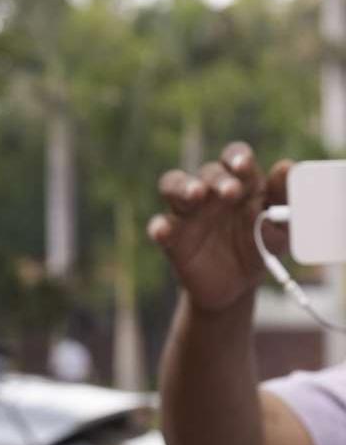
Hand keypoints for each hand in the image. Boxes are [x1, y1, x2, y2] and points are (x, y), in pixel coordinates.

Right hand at [148, 142, 291, 313]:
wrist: (237, 286)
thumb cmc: (260, 247)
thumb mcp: (282, 228)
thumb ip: (286, 198)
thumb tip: (285, 167)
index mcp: (239, 183)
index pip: (234, 158)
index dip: (237, 158)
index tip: (244, 167)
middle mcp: (210, 192)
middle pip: (206, 171)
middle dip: (217, 178)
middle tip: (230, 193)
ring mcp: (187, 213)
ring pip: (172, 186)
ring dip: (182, 186)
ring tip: (195, 195)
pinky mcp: (171, 237)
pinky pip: (158, 225)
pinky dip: (158, 227)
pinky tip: (163, 232)